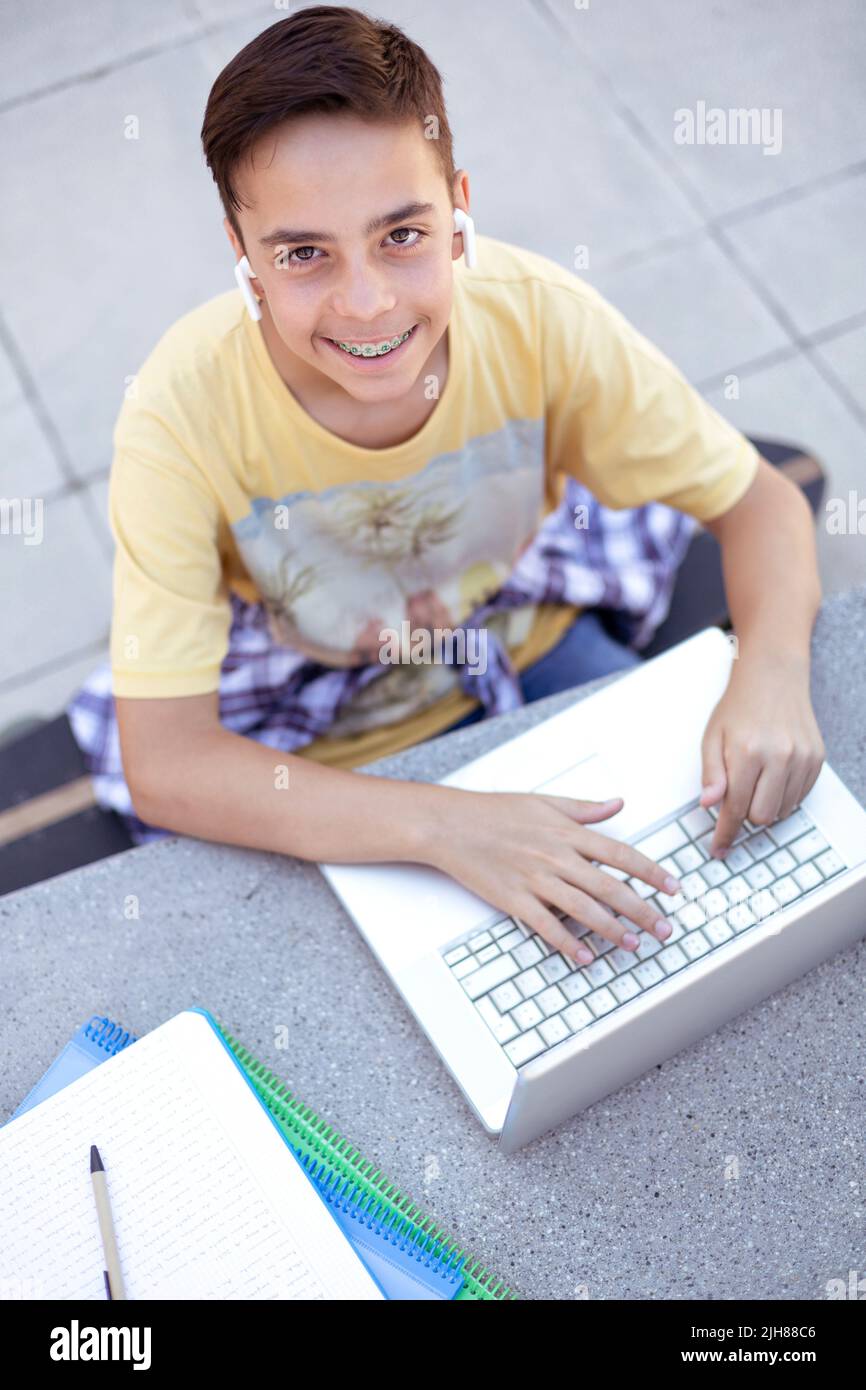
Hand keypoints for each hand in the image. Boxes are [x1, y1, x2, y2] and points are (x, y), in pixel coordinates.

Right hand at [425, 788, 682, 964]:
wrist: (451, 825)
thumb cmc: (495, 811)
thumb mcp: (544, 801)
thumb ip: (584, 808)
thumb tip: (617, 804)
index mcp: (567, 832)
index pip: (620, 854)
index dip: (651, 872)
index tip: (673, 887)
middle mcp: (556, 857)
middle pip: (610, 888)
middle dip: (642, 910)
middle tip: (664, 928)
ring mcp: (535, 880)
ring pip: (584, 910)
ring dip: (613, 930)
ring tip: (634, 944)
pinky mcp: (514, 900)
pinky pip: (548, 927)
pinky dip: (569, 944)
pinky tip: (586, 957)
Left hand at [699, 650, 825, 856]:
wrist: (773, 677)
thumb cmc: (738, 707)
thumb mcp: (712, 737)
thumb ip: (711, 774)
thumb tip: (708, 804)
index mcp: (748, 752)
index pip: (735, 808)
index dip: (725, 833)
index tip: (718, 849)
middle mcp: (779, 756)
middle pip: (761, 816)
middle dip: (744, 814)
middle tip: (736, 795)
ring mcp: (802, 758)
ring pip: (782, 810)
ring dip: (765, 804)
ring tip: (755, 778)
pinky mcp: (816, 759)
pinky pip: (799, 797)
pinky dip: (783, 795)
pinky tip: (772, 774)